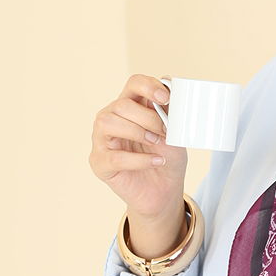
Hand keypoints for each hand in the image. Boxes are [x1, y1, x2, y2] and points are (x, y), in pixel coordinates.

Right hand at [89, 74, 187, 216]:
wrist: (164, 191)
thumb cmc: (166, 158)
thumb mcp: (174, 132)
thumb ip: (170, 112)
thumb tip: (169, 87)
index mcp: (131, 106)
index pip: (134, 83)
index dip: (149, 86)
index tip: (166, 98)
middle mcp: (112, 118)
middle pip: (121, 104)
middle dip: (148, 117)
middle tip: (165, 132)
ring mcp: (102, 140)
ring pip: (108, 122)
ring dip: (138, 132)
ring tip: (157, 144)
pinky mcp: (100, 163)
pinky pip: (114, 157)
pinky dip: (139, 160)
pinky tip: (156, 161)